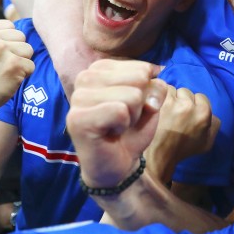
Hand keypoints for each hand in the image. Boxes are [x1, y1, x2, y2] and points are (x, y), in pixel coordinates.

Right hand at [0, 20, 34, 116]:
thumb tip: (27, 21)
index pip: (11, 26)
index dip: (7, 42)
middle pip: (22, 36)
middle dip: (16, 51)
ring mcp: (0, 50)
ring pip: (29, 49)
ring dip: (21, 62)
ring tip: (3, 71)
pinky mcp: (13, 65)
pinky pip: (32, 65)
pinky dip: (24, 75)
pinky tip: (8, 79)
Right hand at [66, 59, 167, 188]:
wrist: (118, 165)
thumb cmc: (132, 131)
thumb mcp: (151, 103)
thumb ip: (156, 86)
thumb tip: (155, 77)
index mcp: (100, 69)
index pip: (141, 67)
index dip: (146, 92)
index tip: (130, 108)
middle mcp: (84, 78)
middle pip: (138, 79)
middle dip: (140, 104)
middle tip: (124, 119)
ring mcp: (78, 98)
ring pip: (131, 96)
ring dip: (132, 116)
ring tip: (117, 126)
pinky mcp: (77, 118)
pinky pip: (120, 111)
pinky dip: (123, 125)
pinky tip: (111, 133)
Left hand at [145, 84, 219, 184]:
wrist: (159, 155)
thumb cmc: (183, 150)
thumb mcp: (207, 142)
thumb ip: (214, 125)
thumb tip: (213, 114)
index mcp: (204, 113)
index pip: (201, 97)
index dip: (194, 105)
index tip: (187, 114)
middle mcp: (189, 105)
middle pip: (186, 92)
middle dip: (181, 100)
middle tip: (175, 113)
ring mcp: (172, 102)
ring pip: (172, 89)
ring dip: (169, 98)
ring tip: (164, 111)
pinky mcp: (157, 102)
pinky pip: (159, 91)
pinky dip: (157, 97)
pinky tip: (156, 108)